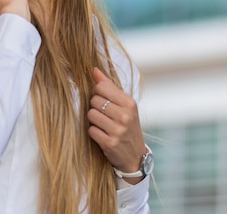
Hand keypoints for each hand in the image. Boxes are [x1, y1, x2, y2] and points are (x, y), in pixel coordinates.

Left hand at [87, 68, 146, 184]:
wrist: (135, 156)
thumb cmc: (127, 126)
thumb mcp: (124, 106)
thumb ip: (109, 87)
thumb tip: (94, 70)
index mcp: (129, 103)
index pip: (101, 87)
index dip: (97, 92)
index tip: (103, 100)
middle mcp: (125, 115)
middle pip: (94, 100)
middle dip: (95, 107)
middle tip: (104, 115)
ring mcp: (118, 130)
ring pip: (91, 115)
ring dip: (93, 121)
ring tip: (103, 125)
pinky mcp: (110, 143)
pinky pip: (91, 130)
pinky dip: (94, 133)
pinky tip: (103, 135)